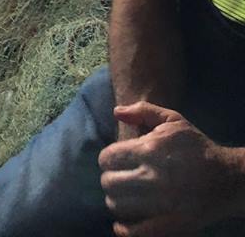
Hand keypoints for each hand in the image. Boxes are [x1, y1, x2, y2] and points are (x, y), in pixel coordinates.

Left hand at [99, 101, 243, 235]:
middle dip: (110, 179)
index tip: (115, 161)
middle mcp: (153, 176)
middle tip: (118, 179)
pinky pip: (136, 232)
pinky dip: (124, 229)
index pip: (108, 158)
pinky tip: (122, 224)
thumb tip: (117, 112)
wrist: (227, 178)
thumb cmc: (197, 146)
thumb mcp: (173, 120)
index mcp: (149, 149)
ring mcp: (161, 203)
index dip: (108, 159)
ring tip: (124, 197)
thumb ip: (143, 111)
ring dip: (116, 201)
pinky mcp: (171, 225)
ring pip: (118, 206)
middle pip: (109, 183)